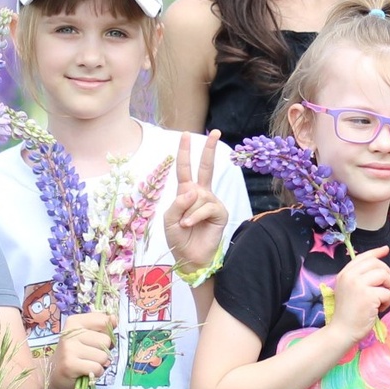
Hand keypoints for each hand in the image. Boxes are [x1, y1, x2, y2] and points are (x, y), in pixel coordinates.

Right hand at [52, 311, 114, 384]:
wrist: (53, 374)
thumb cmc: (74, 354)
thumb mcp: (87, 336)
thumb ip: (102, 327)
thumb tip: (115, 319)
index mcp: (75, 321)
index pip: (104, 321)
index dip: (107, 333)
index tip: (96, 340)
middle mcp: (71, 332)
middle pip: (106, 340)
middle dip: (103, 351)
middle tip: (90, 356)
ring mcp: (69, 348)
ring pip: (103, 356)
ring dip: (100, 364)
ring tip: (87, 364)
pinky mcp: (70, 364)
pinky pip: (97, 368)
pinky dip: (96, 373)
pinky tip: (85, 371)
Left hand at [163, 132, 230, 270]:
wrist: (190, 257)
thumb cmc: (178, 237)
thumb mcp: (169, 218)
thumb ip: (178, 203)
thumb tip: (193, 191)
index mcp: (186, 192)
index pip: (185, 168)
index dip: (185, 152)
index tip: (186, 134)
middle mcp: (200, 193)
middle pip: (205, 167)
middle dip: (209, 149)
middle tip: (215, 131)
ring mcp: (211, 201)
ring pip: (197, 196)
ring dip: (187, 212)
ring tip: (185, 224)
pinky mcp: (220, 212)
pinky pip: (205, 207)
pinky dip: (195, 216)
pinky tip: (190, 224)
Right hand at [325, 246, 389, 337]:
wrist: (342, 331)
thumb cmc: (347, 313)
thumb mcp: (348, 289)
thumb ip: (359, 277)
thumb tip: (379, 265)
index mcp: (344, 274)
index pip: (363, 257)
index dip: (376, 252)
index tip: (386, 249)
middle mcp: (350, 276)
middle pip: (377, 264)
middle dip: (387, 275)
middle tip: (386, 288)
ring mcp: (358, 285)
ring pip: (384, 276)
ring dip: (389, 288)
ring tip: (383, 300)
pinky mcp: (368, 296)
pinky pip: (386, 293)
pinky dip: (387, 301)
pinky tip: (379, 309)